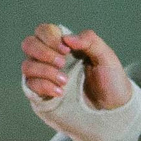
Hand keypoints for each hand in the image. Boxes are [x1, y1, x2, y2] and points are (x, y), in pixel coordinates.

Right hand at [22, 24, 140, 140]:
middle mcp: (51, 58)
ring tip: (65, 81)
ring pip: (27, 65)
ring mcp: (45, 76)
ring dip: (44, 71)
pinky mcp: (42, 93)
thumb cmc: (111, 80)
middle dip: (42, 52)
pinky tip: (60, 92)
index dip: (49, 37)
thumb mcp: (106, 57)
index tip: (65, 50)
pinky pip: (31, 85)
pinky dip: (44, 86)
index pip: (43, 31)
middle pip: (29, 44)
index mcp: (65, 45)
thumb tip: (66, 38)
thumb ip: (90, 41)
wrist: (113, 109)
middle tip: (62, 62)